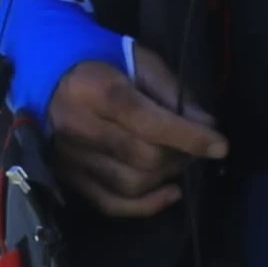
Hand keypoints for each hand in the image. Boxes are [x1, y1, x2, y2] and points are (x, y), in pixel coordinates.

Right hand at [43, 45, 228, 219]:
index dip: (190, 137)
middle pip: (144, 157)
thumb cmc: (101, 60)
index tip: (220, 146)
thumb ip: (173, 92)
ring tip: (177, 161)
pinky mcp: (68, 177)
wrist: (47, 71)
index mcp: (97, 91)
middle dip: (180, 156)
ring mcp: (71, 158)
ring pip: (131, 184)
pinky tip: (169, 194)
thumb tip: (206, 124)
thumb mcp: (139, 60)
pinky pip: (110, 204)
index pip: (150, 122)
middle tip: (194, 146)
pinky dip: (145, 206)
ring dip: (166, 177)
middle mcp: (79, 128)